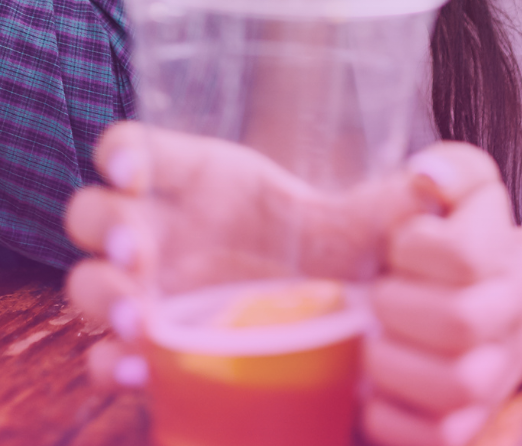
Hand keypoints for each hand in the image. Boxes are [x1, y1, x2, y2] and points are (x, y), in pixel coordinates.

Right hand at [64, 121, 440, 392]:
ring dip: (100, 296)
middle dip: (105, 228)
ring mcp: (149, 290)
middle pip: (94, 212)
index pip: (136, 149)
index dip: (122, 154)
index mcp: (198, 180)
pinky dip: (111, 363)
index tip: (135, 172)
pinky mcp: (152, 345)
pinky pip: (106, 354)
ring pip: (88, 283)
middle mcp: (161, 229)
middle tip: (137, 254)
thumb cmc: (339, 257)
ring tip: (139, 321)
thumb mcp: (364, 229)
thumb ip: (389, 208)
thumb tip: (434, 186)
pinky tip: (140, 372)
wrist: (337, 326)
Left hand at [365, 146, 521, 445]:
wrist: (508, 307)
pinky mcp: (466, 425)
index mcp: (499, 260)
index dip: (419, 247)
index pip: (466, 255)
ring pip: (456, 385)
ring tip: (370, 345)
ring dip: (395, 365)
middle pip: (462, 321)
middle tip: (374, 297)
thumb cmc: (461, 243)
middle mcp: (505, 322)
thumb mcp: (464, 193)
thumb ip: (452, 170)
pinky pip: (438, 438)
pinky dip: (394, 422)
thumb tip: (427, 175)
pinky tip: (369, 394)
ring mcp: (490, 379)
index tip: (396, 245)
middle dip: (400, 306)